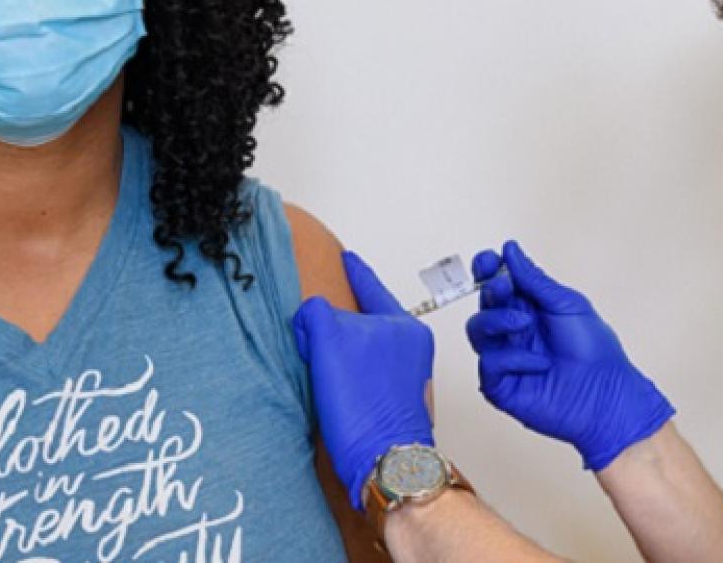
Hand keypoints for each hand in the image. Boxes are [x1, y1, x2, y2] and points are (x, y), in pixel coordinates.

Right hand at [292, 250, 434, 510]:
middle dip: (341, 322)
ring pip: (365, 348)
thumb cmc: (366, 410)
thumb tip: (312, 315)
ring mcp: (406, 376)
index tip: (348, 259)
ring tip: (323, 368)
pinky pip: (366, 374)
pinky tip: (334, 388)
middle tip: (316, 329)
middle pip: (367, 319)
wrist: (385, 463)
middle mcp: (410, 348)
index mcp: (403, 326)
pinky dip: (348, 374)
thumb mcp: (330, 343)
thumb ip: (318, 314)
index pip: (371, 286)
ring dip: (343, 352)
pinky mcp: (396, 401)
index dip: (354, 271)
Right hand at [466, 240, 673, 470]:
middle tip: (505, 288)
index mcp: (530, 308)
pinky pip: (489, 364)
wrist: (608, 396)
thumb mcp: (567, 304)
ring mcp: (506, 359)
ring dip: (496, 320)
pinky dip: (512, 358)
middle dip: (490, 291)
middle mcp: (514, 331)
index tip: (488, 260)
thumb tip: (510, 249)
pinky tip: (540, 363)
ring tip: (524, 324)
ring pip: (477, 330)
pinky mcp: (502, 387)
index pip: (497, 283)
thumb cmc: (596, 352)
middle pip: (484, 303)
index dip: (487, 269)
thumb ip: (534, 280)